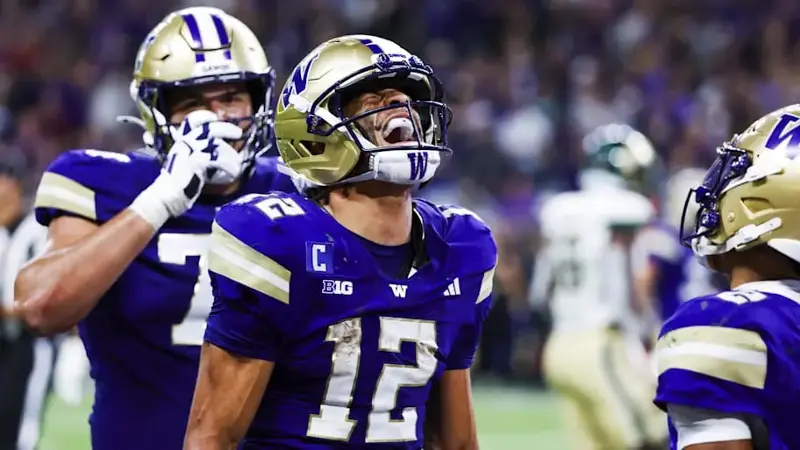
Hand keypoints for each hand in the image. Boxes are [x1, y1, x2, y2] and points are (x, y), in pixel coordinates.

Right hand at [130, 111, 242, 227]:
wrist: (165, 196)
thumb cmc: (177, 183)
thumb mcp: (185, 162)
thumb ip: (196, 154)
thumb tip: (215, 150)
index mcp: (181, 141)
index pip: (191, 121)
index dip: (204, 116)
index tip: (214, 117)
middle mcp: (185, 143)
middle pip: (209, 128)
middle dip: (226, 128)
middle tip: (238, 133)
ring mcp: (191, 151)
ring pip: (218, 145)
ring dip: (232, 155)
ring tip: (237, 165)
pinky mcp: (197, 162)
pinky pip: (219, 159)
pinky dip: (229, 166)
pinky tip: (233, 173)